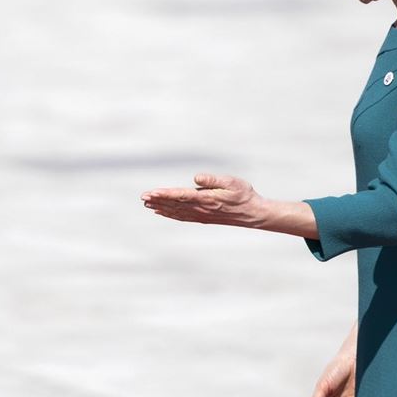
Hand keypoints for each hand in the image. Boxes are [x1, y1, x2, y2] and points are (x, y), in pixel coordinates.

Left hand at [141, 174, 266, 227]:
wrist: (253, 214)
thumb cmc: (244, 194)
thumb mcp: (232, 182)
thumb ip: (213, 180)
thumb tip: (197, 177)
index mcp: (207, 199)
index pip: (182, 196)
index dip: (166, 194)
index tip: (152, 193)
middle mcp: (201, 209)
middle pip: (175, 205)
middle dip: (158, 200)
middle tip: (143, 197)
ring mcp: (201, 215)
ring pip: (176, 211)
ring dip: (161, 207)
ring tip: (147, 204)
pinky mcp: (203, 218)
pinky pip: (182, 216)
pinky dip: (170, 214)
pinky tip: (161, 211)